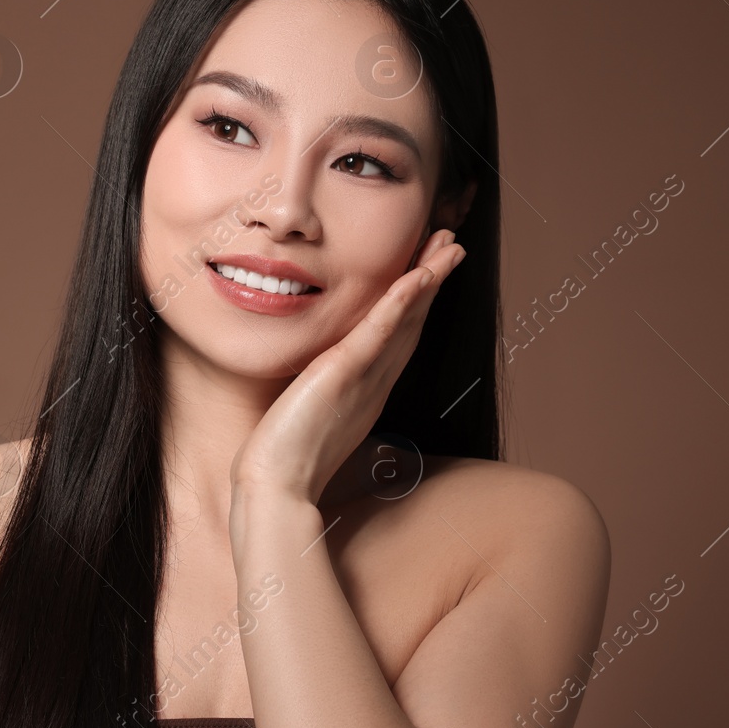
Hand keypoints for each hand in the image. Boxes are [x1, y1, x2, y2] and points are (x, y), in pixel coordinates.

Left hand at [229, 229, 467, 504]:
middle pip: (414, 320)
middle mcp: (376, 380)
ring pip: (406, 319)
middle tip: (452, 242)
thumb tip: (317, 378)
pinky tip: (419, 275)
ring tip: (450, 245)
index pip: (400, 333)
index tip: (430, 265)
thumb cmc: (286, 457)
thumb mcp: (312, 412)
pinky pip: (379, 332)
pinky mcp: (345, 374)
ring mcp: (365, 377)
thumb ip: (324, 391)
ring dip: (429, 278)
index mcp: (369, 387)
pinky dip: (401, 302)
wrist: (276, 485)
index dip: (420, 298)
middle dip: (434, 278)